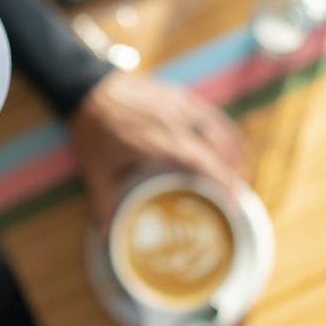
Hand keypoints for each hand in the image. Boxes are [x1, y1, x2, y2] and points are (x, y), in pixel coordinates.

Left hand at [68, 70, 245, 232]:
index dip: (223, 182)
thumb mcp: (95, 170)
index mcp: (157, 141)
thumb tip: (105, 237)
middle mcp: (175, 121)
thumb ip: (103, 204)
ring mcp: (181, 106)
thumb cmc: (92, 130)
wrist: (87, 88)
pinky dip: (228, 134)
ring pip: (223, 129)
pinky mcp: (181, 96)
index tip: (233, 204)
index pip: (202, 162)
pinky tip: (231, 149)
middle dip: (236, 173)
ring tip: (239, 177)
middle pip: (221, 148)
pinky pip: (215, 115)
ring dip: (237, 154)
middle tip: (238, 197)